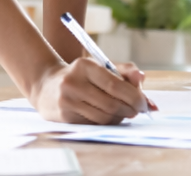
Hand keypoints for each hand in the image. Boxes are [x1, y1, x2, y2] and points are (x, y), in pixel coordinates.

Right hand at [30, 58, 147, 123]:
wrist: (46, 84)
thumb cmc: (80, 75)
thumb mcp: (99, 67)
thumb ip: (123, 71)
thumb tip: (142, 78)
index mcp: (84, 66)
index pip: (114, 85)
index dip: (134, 96)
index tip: (144, 103)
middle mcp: (73, 83)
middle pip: (111, 104)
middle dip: (130, 109)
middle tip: (138, 110)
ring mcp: (67, 101)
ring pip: (104, 117)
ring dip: (120, 118)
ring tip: (124, 112)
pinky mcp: (65, 117)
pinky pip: (94, 124)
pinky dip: (107, 122)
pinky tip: (109, 116)